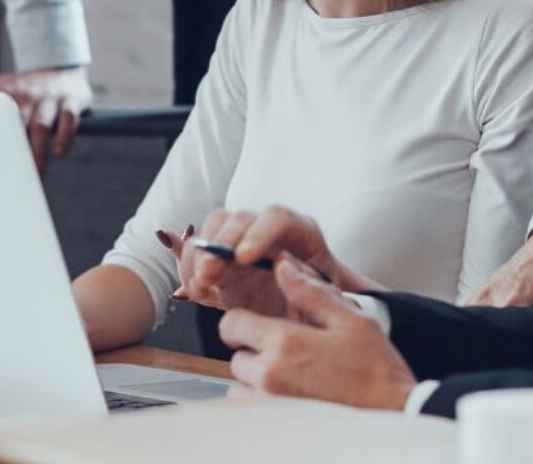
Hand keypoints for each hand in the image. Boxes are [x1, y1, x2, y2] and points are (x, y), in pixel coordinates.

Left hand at [0, 66, 92, 167]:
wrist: (61, 66)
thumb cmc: (23, 86)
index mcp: (5, 95)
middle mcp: (26, 96)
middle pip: (16, 124)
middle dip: (11, 150)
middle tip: (5, 179)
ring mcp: (49, 99)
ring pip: (41, 124)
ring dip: (37, 150)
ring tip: (34, 176)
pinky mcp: (71, 101)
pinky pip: (69, 118)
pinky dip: (64, 135)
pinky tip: (58, 152)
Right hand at [180, 206, 378, 310]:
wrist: (308, 314)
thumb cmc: (321, 307)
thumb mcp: (328, 303)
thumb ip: (324, 296)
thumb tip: (343, 294)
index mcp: (300, 233)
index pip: (278, 218)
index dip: (257, 234)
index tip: (243, 259)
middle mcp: (267, 229)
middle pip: (237, 217)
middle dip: (219, 244)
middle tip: (210, 275)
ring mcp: (241, 239)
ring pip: (213, 227)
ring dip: (198, 254)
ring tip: (199, 286)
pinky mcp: (220, 256)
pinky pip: (197, 249)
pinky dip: (188, 266)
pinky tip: (191, 288)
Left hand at [222, 262, 416, 409]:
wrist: (392, 412)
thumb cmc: (375, 367)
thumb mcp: (349, 319)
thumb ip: (310, 292)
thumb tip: (282, 264)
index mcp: (286, 342)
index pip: (231, 324)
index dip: (244, 321)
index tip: (261, 325)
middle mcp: (270, 374)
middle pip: (235, 356)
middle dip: (254, 350)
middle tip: (287, 351)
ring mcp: (271, 402)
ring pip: (241, 384)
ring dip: (256, 377)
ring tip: (291, 374)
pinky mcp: (276, 422)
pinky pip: (251, 407)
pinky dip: (262, 400)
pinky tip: (291, 393)